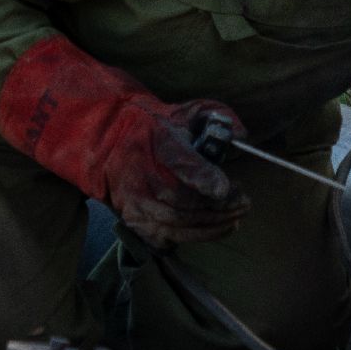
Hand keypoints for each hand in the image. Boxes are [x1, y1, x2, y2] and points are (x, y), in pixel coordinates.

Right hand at [0, 35, 250, 247]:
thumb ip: (216, 115)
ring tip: (235, 219)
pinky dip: (193, 236)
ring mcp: (137, 202)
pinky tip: (214, 230)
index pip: (185, 167)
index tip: (228, 187)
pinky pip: (167, 237)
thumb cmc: (152, 126)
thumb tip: (242, 132)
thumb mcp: (183, 112)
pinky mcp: (134, 220)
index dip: (208, 180)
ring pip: (180, 224)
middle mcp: (145, 176)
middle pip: (187, 202)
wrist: (106, 143)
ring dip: (213, 226)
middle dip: (221, 208)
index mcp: (158, 143)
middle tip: (244, 204)